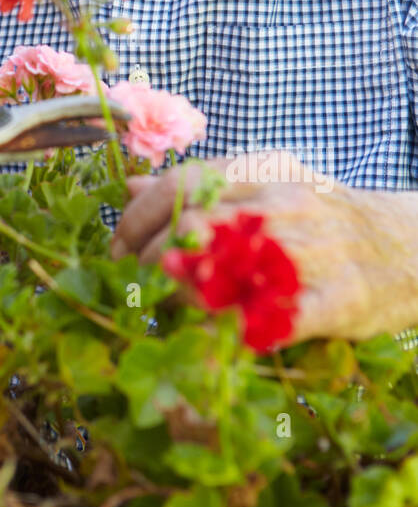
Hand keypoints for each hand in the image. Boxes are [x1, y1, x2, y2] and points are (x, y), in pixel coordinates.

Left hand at [110, 152, 408, 343]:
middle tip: (137, 284)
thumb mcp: (261, 185)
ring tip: (170, 306)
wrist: (407, 245)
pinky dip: (243, 330)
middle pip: (195, 226)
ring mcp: (312, 251)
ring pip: (230, 270)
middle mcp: (283, 204)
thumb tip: (130, 186)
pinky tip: (223, 335)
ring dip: (186, 295)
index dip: (138, 219)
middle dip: (150, 259)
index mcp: (261, 171)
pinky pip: (279, 318)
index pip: (180, 184)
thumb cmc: (318, 217)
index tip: (116, 249)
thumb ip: (197, 187)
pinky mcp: (337, 300)